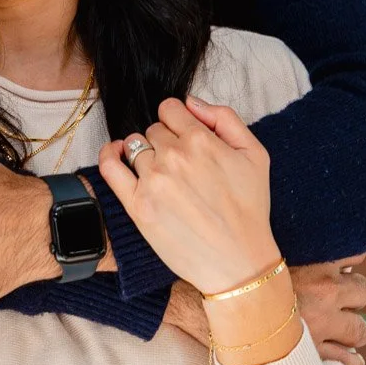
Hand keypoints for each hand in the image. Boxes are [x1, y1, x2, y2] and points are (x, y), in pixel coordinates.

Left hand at [98, 97, 279, 296]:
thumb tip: (191, 103)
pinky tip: (117, 154)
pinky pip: (110, 166)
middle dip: (166, 141)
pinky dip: (110, 155)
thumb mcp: (255, 154)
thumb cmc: (249, 209)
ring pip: (135, 146)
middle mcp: (174, 156)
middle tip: (183, 167)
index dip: (178, 121)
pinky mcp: (137, 205)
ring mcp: (152, 181)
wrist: (238, 262)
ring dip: (146, 155)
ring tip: (164, 175)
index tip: (184, 137)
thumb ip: (224, 118)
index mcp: (201, 140)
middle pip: (153, 129)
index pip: (170, 109)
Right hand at [161, 260, 365, 364]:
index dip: (345, 264)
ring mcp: (321, 324)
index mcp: (313, 260)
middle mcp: (323, 290)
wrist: (198, 309)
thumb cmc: (225, 275)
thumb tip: (307, 240)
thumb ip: (285, 246)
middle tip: (333, 303)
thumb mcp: (259, 247)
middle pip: (362, 290)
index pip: (355, 254)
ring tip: (336, 333)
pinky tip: (337, 360)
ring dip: (351, 330)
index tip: (336, 269)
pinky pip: (350, 363)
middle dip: (351, 296)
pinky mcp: (313, 355)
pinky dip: (348, 362)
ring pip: (361, 330)